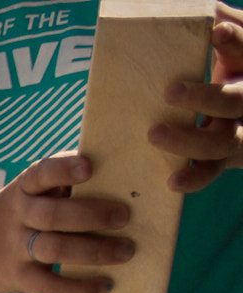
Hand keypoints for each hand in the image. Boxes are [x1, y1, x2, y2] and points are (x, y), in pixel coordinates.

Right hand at [0, 151, 134, 292]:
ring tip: (125, 251)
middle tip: (124, 217)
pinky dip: (77, 290)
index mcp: (24, 188)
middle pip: (51, 214)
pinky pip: (47, 287)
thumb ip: (62, 185)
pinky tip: (104, 285)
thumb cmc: (18, 215)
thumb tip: (122, 179)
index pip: (41, 173)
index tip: (89, 167)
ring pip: (53, 248)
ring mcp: (16, 248)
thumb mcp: (29, 193)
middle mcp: (18, 216)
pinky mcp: (18, 277)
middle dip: (91, 214)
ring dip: (93, 250)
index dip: (63, 169)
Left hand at [159, 8, 242, 193]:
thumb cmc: (229, 67)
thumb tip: (209, 10)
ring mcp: (239, 133)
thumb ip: (225, 28)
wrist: (239, 109)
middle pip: (237, 101)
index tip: (216, 30)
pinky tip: (173, 180)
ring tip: (154, 133)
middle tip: (170, 91)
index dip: (237, 42)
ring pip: (223, 142)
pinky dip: (194, 178)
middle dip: (206, 97)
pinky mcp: (225, 158)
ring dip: (189, 140)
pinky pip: (212, 171)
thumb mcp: (231, 47)